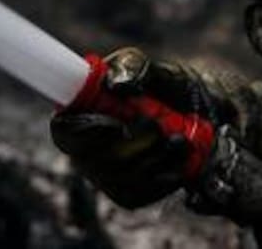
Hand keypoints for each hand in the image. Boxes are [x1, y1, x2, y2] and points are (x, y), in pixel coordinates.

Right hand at [50, 47, 204, 208]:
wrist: (198, 112)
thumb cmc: (164, 85)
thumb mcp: (149, 67)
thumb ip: (132, 67)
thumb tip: (117, 85)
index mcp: (82, 113)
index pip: (63, 132)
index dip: (82, 133)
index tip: (117, 125)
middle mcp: (86, 149)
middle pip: (94, 162)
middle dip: (133, 143)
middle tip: (158, 126)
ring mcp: (106, 176)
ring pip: (121, 179)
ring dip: (156, 157)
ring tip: (179, 139)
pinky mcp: (128, 194)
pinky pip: (141, 193)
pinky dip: (166, 176)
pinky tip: (179, 157)